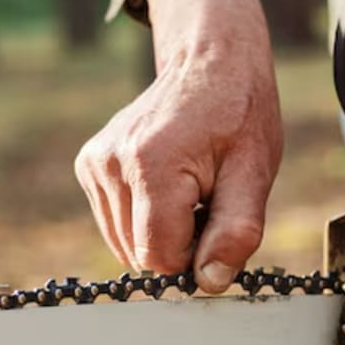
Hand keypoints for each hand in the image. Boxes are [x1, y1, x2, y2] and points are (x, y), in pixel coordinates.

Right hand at [75, 0, 280, 292]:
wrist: (211, 62)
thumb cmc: (239, 115)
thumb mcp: (254, 174)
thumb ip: (236, 233)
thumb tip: (209, 283)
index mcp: (151, 166)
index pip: (159, 257)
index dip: (194, 257)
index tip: (216, 221)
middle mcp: (112, 164)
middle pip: (139, 254)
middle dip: (177, 244)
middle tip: (206, 200)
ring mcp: (95, 164)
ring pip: (124, 244)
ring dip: (160, 232)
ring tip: (189, 191)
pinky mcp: (89, 165)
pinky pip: (116, 222)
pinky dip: (143, 217)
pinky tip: (168, 185)